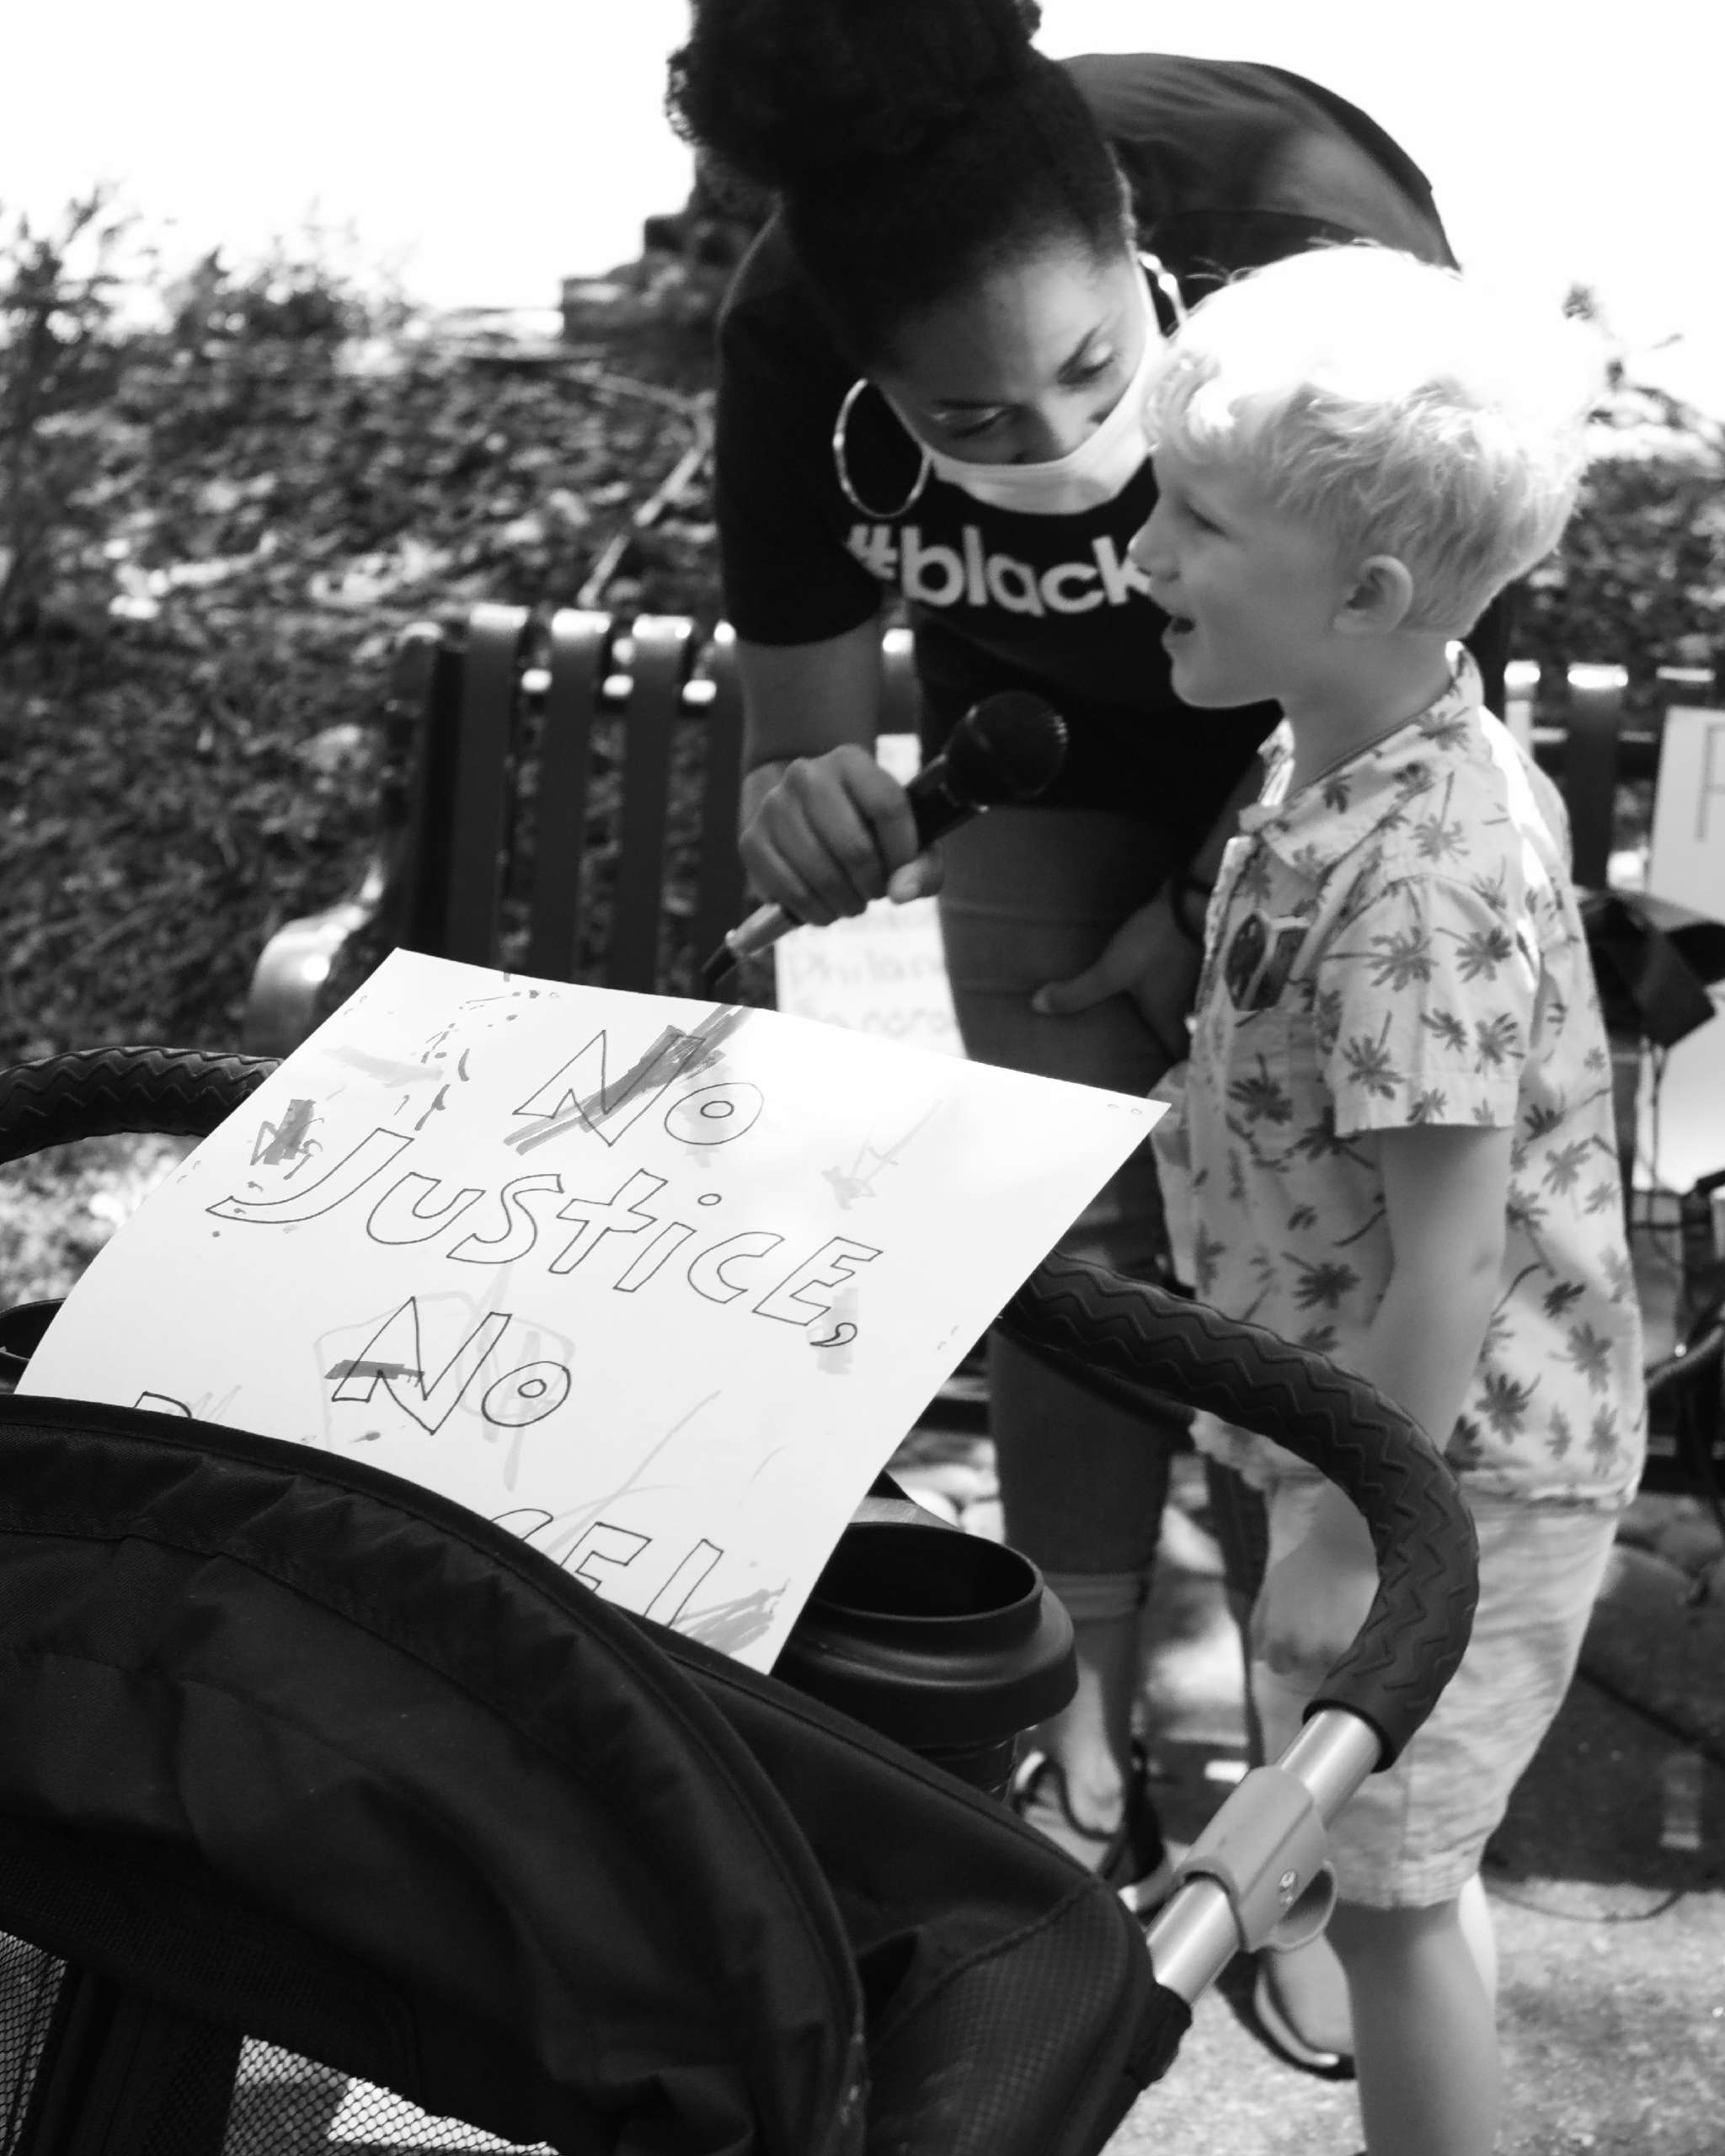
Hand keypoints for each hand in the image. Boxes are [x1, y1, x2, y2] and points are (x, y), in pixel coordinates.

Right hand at [739, 745, 934, 925]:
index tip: (903, 874)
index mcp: (850, 761)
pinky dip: (815, 912)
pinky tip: (825, 908)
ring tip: (852, 902)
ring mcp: (774, 807)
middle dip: (873, 885)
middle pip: (855, 848)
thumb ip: (921, 866)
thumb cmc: (864, 829)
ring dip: (846, 904)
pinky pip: (790, 891)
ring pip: (822, 875)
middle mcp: (807, 775)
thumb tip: (901, 893)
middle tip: (875, 893)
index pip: (888, 806)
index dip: (904, 853)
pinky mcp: (751, 841)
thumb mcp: (904, 837)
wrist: (803, 812)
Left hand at [1029, 890, 1201, 1071]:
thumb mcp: (1111, 972)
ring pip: (1186, 1006)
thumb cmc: (1153, 946)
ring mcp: (1195, 980)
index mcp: (1169, 1017)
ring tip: (1154, 1019)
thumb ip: (1077, 993)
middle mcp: (1187, 1005)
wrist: (1192, 902)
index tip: (1168, 1082)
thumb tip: (1037, 1008)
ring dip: (1173, 1012)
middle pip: (1183, 1032)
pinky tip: (1161, 982)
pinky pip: (1185, 982)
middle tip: (1155, 1051)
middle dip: (1171, 1041)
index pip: (1178, 1054)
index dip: (1176, 1071)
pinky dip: (1174, 987)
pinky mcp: (1195, 958)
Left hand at [1251, 1531, 1377, 1685]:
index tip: (1297, 1633)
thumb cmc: (1302, 1567)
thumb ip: (1259, 1624)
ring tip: (1336, 1620)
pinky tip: (1349, 1622)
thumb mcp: (1270, 1590)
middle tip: (1318, 1622)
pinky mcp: (1358, 1645)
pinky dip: (1350, 1644)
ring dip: (1331, 1649)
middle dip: (1309, 1649)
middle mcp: (1303, 1650)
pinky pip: (1351, 1657)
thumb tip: (1258, 1657)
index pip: (1278, 1665)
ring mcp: (1332, 1651)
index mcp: (1279, 1639)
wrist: (1341, 1551)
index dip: (1287, 1651)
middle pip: (1305, 1665)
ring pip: (1329, 1664)